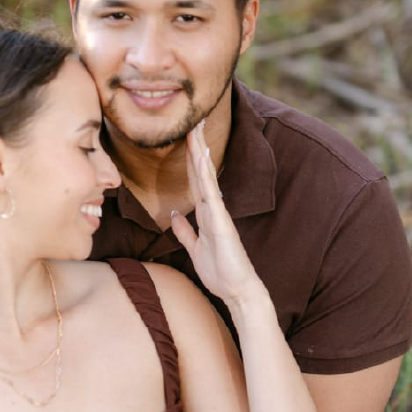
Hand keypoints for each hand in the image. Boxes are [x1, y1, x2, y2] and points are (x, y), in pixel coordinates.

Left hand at [170, 121, 261, 306]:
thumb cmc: (220, 272)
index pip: (195, 180)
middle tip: (192, 120)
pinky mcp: (221, 222)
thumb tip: (174, 216)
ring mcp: (218, 213)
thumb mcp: (195, 249)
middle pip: (200, 172)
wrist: (237, 290)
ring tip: (195, 129)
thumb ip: (185, 232)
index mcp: (206, 214)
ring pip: (206, 177)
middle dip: (195, 147)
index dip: (188, 159)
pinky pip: (211, 193)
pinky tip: (201, 157)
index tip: (184, 137)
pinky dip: (206, 174)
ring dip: (200, 153)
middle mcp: (213, 208)